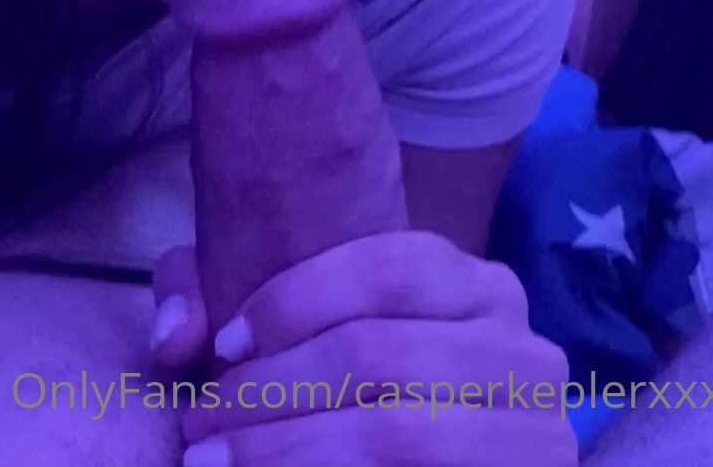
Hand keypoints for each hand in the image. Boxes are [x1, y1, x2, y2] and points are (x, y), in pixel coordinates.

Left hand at [152, 233, 576, 465]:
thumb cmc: (367, 403)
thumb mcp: (315, 338)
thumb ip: (225, 304)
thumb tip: (174, 339)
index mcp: (482, 290)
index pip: (389, 266)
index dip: (293, 301)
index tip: (223, 347)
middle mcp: (525, 353)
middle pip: (379, 353)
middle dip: (270, 392)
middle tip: (198, 426)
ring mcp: (538, 437)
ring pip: (396, 432)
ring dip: (286, 452)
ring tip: (213, 465)